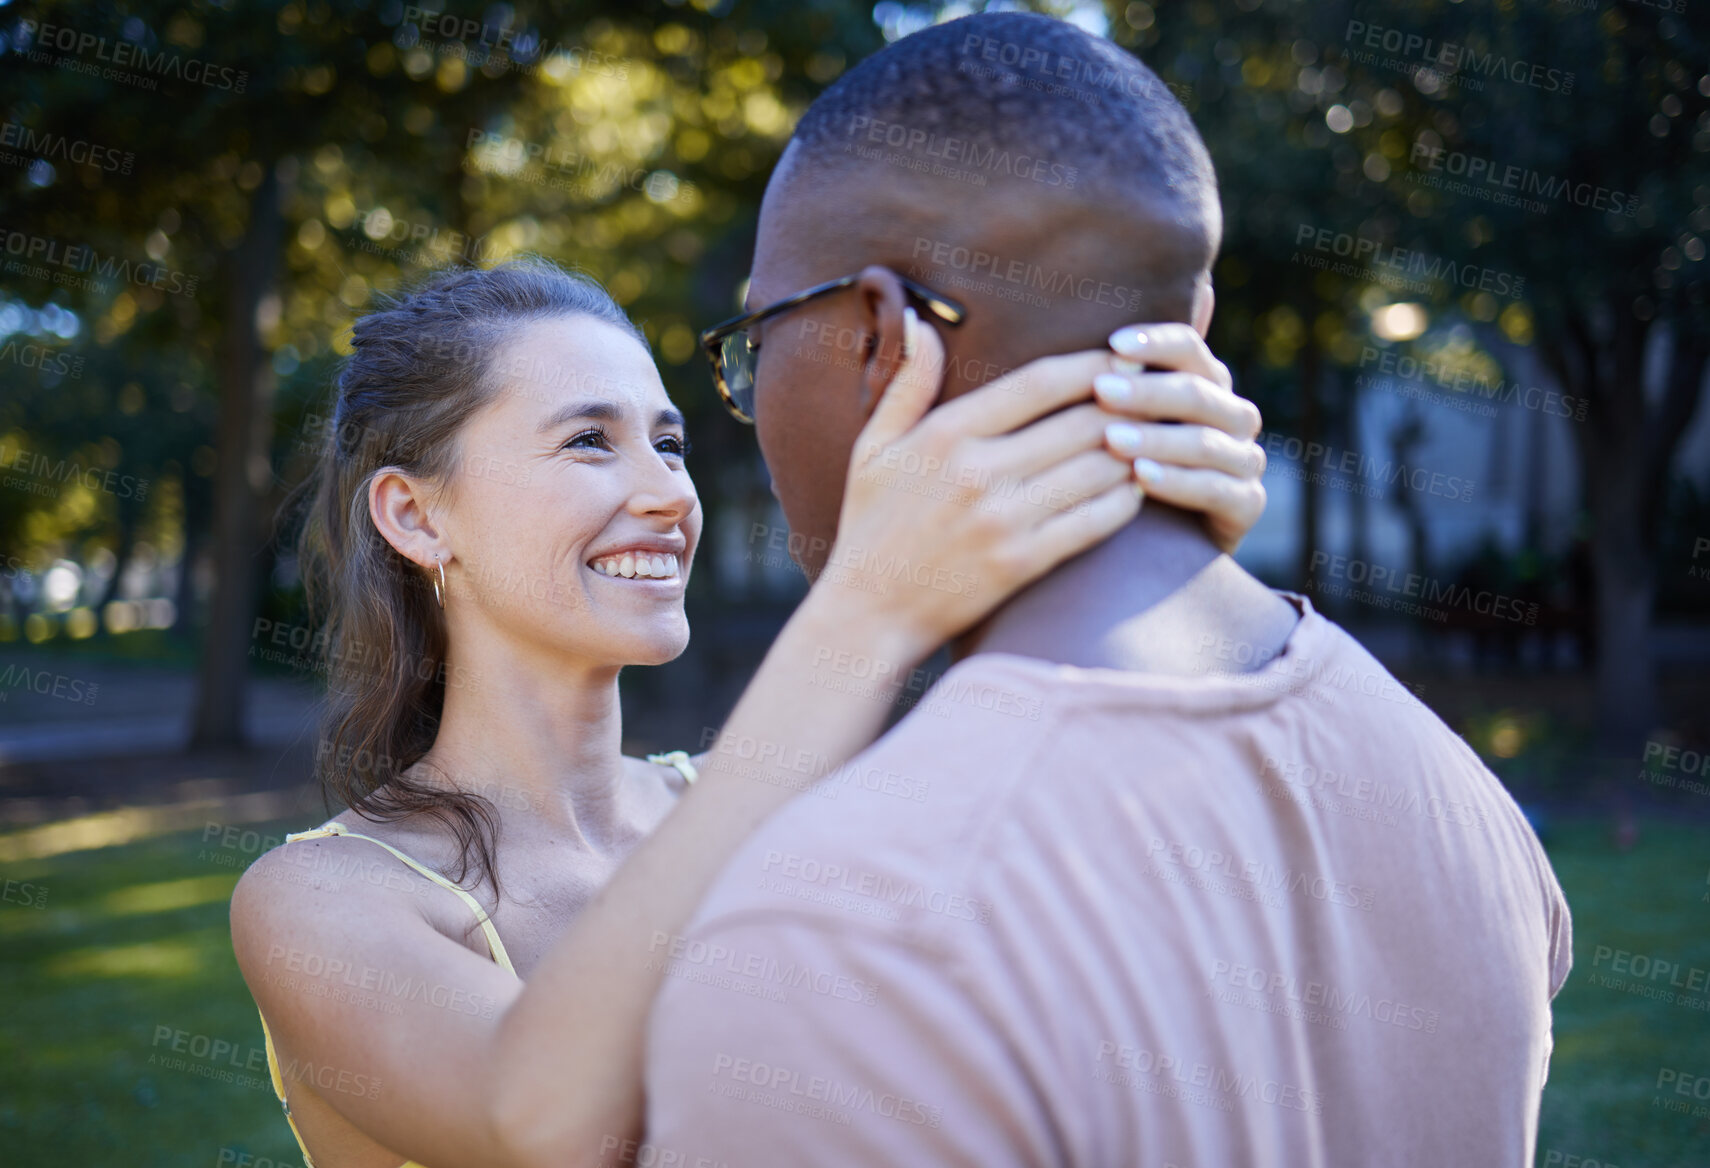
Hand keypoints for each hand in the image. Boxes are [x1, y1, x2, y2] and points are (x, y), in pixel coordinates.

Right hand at [814, 308, 1146, 660]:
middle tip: (1160, 392)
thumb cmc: (870, 527)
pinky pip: (1093, 523)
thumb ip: (907, 384)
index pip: (1040, 383)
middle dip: (1129, 403)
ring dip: (1135, 451)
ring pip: (1096, 470)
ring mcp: (1003, 520)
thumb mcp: (874, 448)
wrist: (868, 615)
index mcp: (947, 434)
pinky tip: (1138, 487)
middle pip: (1081, 422)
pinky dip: (1125, 501)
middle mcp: (979, 472)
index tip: (1124, 356)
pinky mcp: (1021, 564)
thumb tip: (922, 322)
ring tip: (1158, 437)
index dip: (1092, 365)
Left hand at [1098, 323, 1264, 554]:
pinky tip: (1141, 479)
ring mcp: (1245, 460)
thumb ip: (1117, 373)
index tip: (1113, 344)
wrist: (1152, 544)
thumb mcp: (1118, 418)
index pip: (1189, 348)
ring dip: (1158, 439)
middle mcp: (1234, 415)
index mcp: (1206, 382)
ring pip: (1207, 442)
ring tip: (1112, 440)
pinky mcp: (1248, 504)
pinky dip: (1179, 482)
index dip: (1155, 343)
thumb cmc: (1124, 468)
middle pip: (1198, 393)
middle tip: (1102, 391)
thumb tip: (1122, 315)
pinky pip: (1217, 489)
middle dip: (1148, 392)